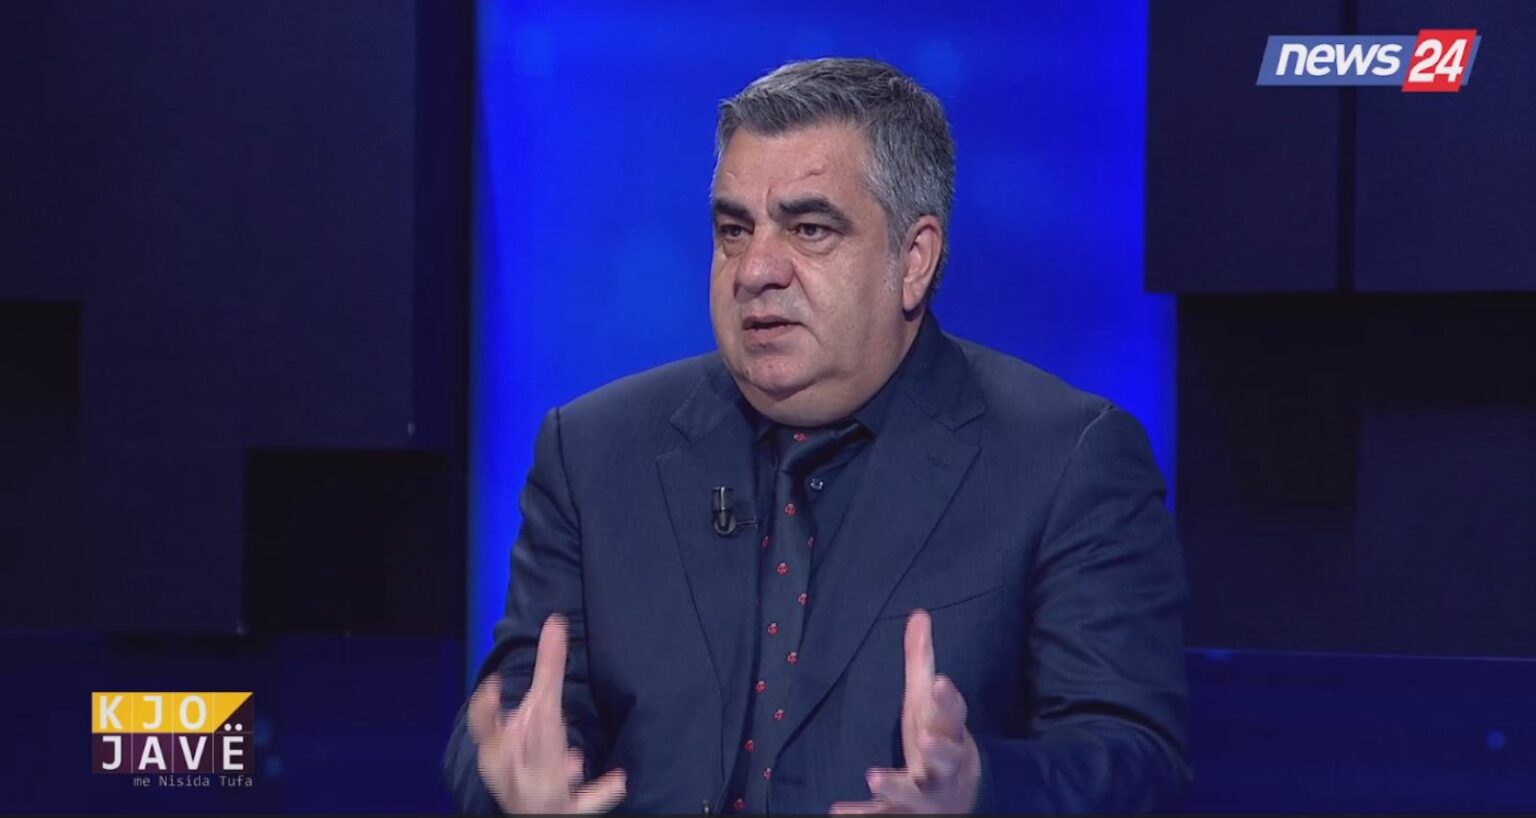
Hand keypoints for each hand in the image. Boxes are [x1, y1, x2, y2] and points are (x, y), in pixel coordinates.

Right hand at [468, 614, 626, 813]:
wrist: (531, 806)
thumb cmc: (529, 751)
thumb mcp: (538, 710)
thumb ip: (548, 669)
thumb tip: (556, 621)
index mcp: (500, 746)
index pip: (485, 729)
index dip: (485, 710)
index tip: (493, 685)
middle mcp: (515, 771)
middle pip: (522, 755)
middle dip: (533, 737)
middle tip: (544, 716)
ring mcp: (540, 793)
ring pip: (544, 786)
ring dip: (557, 773)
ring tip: (574, 760)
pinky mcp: (566, 808)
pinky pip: (582, 805)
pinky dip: (599, 795)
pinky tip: (619, 781)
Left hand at [830, 610, 980, 813]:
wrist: (959, 798)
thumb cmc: (937, 740)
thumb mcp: (928, 702)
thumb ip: (922, 660)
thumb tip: (918, 613)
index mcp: (950, 734)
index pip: (953, 715)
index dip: (949, 699)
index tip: (942, 680)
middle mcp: (944, 767)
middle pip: (947, 758)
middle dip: (939, 750)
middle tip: (925, 740)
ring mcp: (927, 794)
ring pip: (916, 792)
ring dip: (896, 784)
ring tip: (872, 774)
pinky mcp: (905, 812)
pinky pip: (885, 815)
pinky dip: (864, 814)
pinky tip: (838, 811)